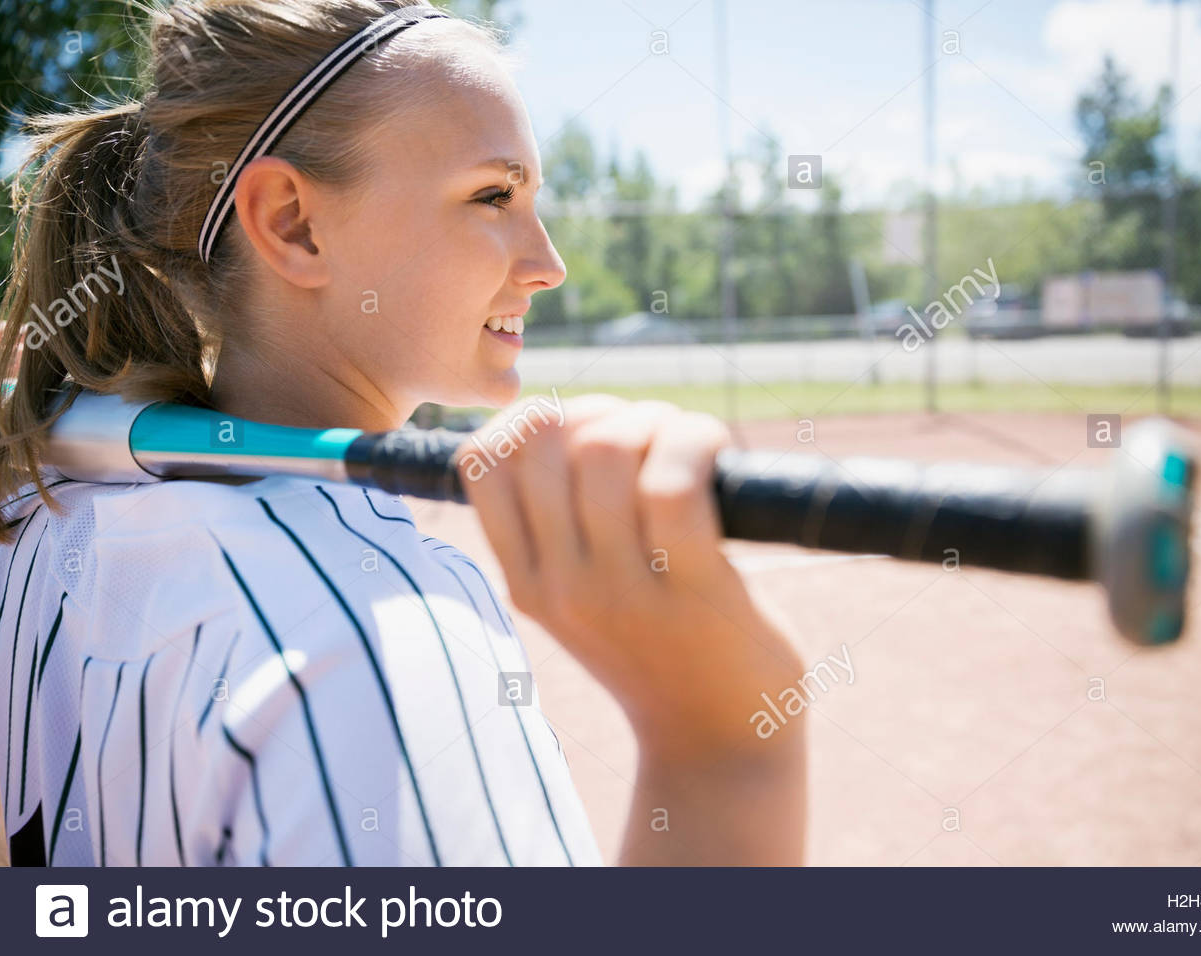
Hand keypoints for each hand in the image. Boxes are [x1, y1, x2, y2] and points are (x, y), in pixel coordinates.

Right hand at [457, 394, 805, 757]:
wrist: (719, 747)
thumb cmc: (663, 653)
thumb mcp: (585, 600)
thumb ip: (562, 529)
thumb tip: (571, 420)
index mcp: (526, 581)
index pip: (482, 462)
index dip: (532, 418)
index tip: (585, 427)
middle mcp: (560, 584)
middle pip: (550, 439)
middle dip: (609, 409)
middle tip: (654, 435)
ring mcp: (620, 589)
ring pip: (609, 448)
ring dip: (660, 421)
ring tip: (693, 445)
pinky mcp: (691, 588)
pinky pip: (673, 482)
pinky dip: (697, 444)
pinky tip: (719, 456)